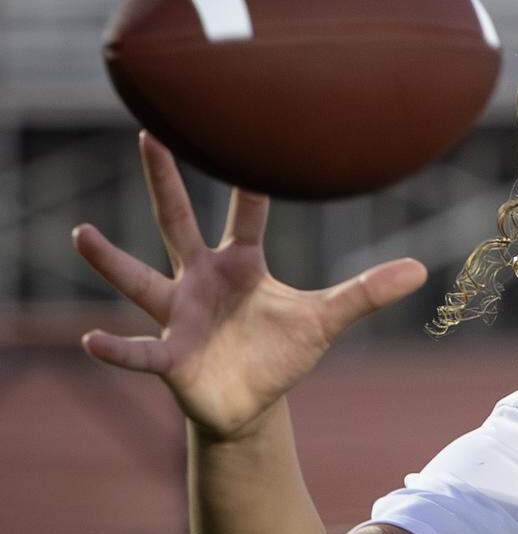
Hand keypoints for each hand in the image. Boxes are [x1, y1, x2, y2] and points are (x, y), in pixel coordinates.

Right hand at [71, 131, 426, 437]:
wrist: (251, 403)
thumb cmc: (281, 352)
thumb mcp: (326, 319)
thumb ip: (367, 292)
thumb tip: (420, 268)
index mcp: (241, 264)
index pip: (248, 212)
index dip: (251, 178)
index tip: (248, 130)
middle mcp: (202, 279)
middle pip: (179, 222)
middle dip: (166, 181)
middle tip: (149, 131)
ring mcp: (179, 315)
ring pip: (140, 280)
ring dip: (111, 260)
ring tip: (81, 234)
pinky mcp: (170, 356)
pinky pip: (139, 349)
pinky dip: (118, 347)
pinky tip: (91, 338)